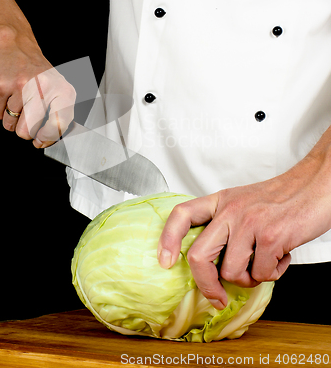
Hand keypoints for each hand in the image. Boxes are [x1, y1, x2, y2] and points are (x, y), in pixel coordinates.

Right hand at [0, 33, 75, 146]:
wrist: (16, 47)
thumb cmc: (38, 72)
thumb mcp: (58, 89)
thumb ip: (58, 115)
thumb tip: (46, 141)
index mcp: (61, 90)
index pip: (58, 124)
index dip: (47, 138)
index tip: (41, 140)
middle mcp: (43, 88)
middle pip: (28, 130)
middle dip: (24, 131)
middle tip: (26, 120)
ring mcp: (20, 86)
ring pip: (10, 124)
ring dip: (11, 119)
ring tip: (16, 102)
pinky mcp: (1, 86)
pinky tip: (6, 96)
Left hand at [158, 143, 330, 308]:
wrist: (316, 185)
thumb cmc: (282, 198)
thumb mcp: (243, 202)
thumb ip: (225, 225)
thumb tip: (213, 265)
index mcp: (220, 200)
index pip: (182, 215)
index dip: (167, 239)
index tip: (165, 261)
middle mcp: (230, 210)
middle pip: (198, 256)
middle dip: (206, 285)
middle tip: (217, 297)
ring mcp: (250, 223)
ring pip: (232, 273)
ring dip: (250, 278)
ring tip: (265, 261)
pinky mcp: (272, 237)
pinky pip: (262, 275)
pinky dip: (274, 273)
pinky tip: (282, 255)